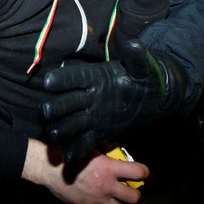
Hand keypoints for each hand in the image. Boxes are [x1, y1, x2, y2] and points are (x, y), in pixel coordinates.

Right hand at [22, 139, 147, 203]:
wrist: (47, 167)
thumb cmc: (67, 153)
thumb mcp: (88, 146)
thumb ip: (104, 148)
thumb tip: (114, 148)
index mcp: (109, 168)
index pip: (138, 172)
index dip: (145, 172)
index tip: (146, 173)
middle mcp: (106, 185)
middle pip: (134, 197)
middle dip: (136, 194)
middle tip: (133, 190)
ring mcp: (96, 199)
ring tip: (119, 201)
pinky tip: (97, 202)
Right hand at [42, 40, 183, 163]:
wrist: (154, 98)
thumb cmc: (147, 78)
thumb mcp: (143, 67)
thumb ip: (136, 57)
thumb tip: (133, 44)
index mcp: (94, 77)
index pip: (73, 77)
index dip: (61, 79)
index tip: (49, 82)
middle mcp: (88, 96)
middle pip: (65, 102)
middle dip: (56, 106)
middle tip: (49, 111)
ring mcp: (91, 116)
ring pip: (69, 124)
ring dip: (61, 129)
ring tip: (56, 134)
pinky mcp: (98, 132)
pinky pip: (83, 142)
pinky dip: (75, 151)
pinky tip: (69, 159)